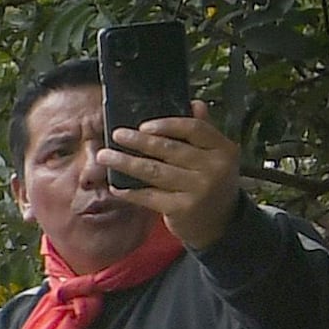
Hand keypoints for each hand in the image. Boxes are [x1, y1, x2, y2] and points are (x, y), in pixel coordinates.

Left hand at [106, 112, 243, 249]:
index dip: (167, 125)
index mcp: (223, 149)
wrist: (221, 224)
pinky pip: (149, 196)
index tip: (143, 125)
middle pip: (169, 149)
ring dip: (126, 162)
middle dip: (138, 141)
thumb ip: (204, 131)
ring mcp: (198, 190)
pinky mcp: (182, 209)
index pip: (194, 129)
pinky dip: (130, 191)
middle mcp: (213, 168)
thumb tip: (194, 103)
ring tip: (105, 156)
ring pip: (155, 171)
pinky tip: (116, 186)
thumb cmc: (212, 184)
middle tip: (117, 135)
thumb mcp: (215, 157)